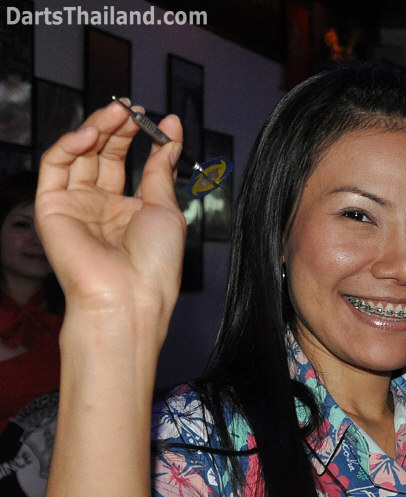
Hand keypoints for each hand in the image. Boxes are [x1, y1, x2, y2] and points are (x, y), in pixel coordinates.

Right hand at [35, 101, 186, 338]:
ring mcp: (76, 206)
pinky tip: (91, 133)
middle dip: (119, 128)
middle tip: (134, 109)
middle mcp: (101, 207)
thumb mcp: (166, 208)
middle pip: (103, 154)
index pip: (131, 163)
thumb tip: (172, 134)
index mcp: (130, 210)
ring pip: (79, 155)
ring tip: (119, 112)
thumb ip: (161, 169)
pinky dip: (70, 144)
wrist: (129, 295)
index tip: (165, 120)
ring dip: (97, 129)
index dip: (145, 139)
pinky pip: (56, 166)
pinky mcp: (51, 207)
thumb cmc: (154, 262)